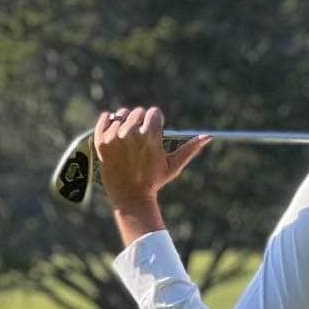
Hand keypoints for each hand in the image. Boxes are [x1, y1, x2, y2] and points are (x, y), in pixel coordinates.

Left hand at [94, 105, 211, 209]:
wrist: (129, 196)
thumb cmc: (154, 181)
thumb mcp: (173, 166)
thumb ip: (190, 149)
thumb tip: (208, 136)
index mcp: (149, 135)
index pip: (154, 112)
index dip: (156, 122)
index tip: (154, 131)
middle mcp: (130, 133)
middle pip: (138, 112)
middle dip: (141, 122)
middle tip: (140, 137)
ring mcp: (114, 136)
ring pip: (121, 114)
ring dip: (125, 122)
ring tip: (128, 138)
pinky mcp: (100, 140)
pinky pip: (104, 119)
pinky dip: (108, 122)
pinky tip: (114, 131)